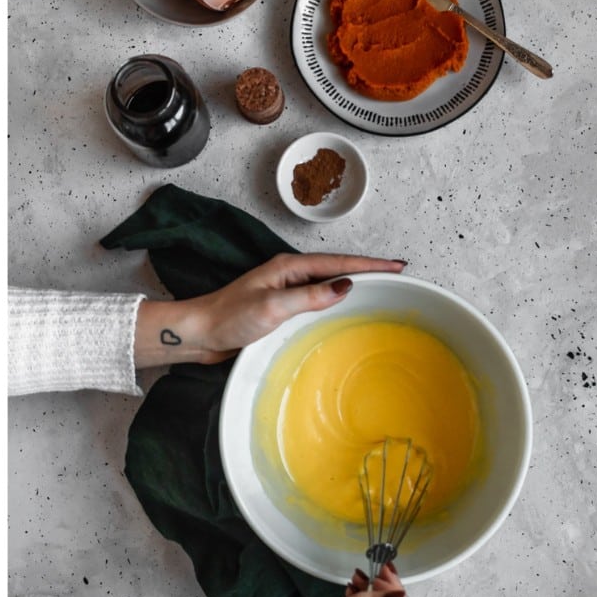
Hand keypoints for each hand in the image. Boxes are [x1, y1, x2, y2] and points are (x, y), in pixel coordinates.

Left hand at [134, 253, 404, 367]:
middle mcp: (290, 274)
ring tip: (382, 287)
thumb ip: (310, 296)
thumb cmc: (229, 318)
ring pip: (330, 282)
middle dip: (369, 270)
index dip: (370, 266)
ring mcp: (287, 290)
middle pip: (339, 268)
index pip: (339, 263)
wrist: (199, 333)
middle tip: (398, 274)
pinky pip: (319, 298)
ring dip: (356, 283)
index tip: (396, 266)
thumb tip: (347, 286)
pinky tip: (348, 306)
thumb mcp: (273, 307)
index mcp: (289, 267)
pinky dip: (339, 298)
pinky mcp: (283, 306)